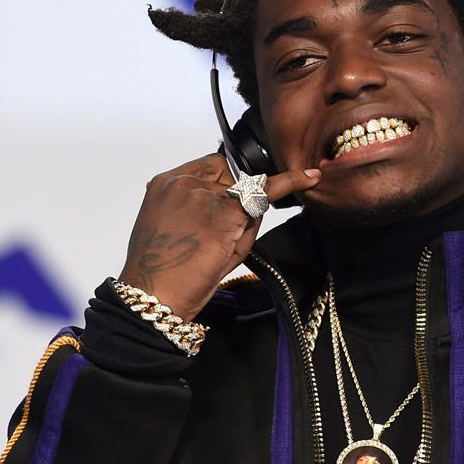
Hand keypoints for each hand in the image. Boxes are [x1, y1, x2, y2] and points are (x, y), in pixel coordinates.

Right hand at [118, 153, 320, 321]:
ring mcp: (203, 194)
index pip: (209, 165)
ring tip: (220, 247)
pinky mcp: (224, 212)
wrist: (155, 297)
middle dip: (235, 194)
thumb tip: (247, 197)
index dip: (227, 179)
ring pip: (245, 190)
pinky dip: (289, 183)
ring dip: (245, 213)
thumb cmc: (165, 271)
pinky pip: (265, 191)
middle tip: (223, 232)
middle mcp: (183, 181)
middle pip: (229, 173)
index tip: (237, 191)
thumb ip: (208, 206)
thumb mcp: (181, 229)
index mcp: (165, 184)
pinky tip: (308, 178)